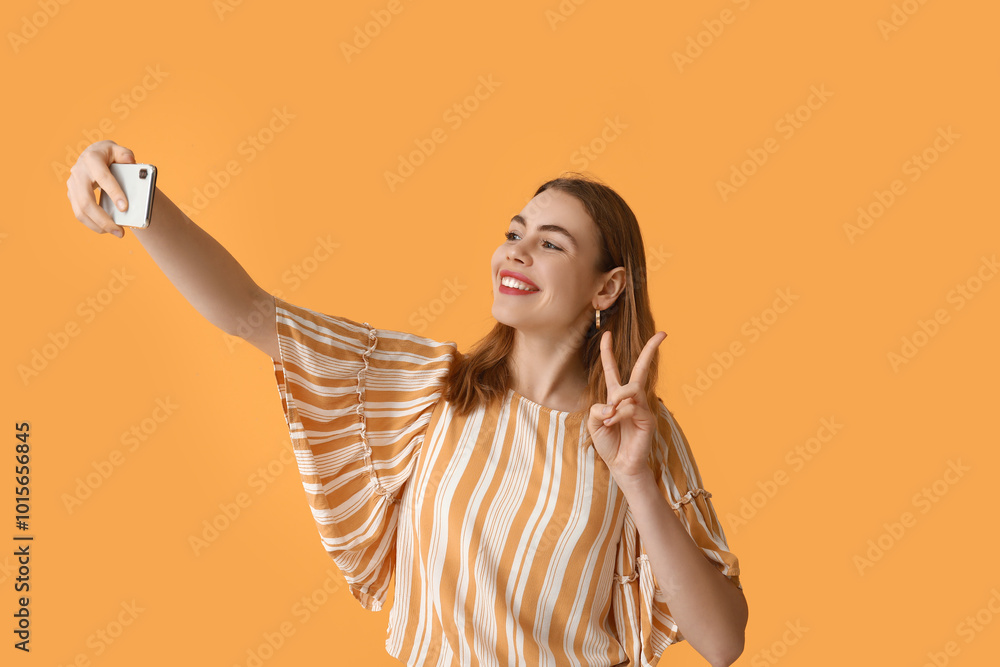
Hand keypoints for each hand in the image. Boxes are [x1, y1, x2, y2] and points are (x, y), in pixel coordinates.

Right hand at [65, 139, 136, 238]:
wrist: (93, 155)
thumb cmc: (109, 154)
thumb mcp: (118, 150)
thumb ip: (126, 155)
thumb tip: (130, 162)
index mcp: (91, 159)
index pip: (103, 177)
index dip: (114, 192)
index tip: (125, 208)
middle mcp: (78, 172)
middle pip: (86, 201)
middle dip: (103, 219)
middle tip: (120, 231)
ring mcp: (73, 184)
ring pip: (80, 210)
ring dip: (98, 225)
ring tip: (116, 233)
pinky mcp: (72, 194)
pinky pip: (80, 213)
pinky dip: (93, 224)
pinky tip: (106, 229)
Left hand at [587, 329, 667, 487]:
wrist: (620, 465)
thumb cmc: (608, 443)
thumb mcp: (594, 423)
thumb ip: (598, 409)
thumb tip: (613, 403)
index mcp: (616, 396)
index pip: (612, 369)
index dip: (607, 351)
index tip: (606, 333)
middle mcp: (632, 398)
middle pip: (641, 368)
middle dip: (650, 349)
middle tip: (663, 333)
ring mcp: (642, 407)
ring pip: (632, 388)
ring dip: (617, 398)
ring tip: (610, 414)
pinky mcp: (648, 418)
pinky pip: (631, 407)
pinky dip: (619, 414)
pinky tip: (613, 424)